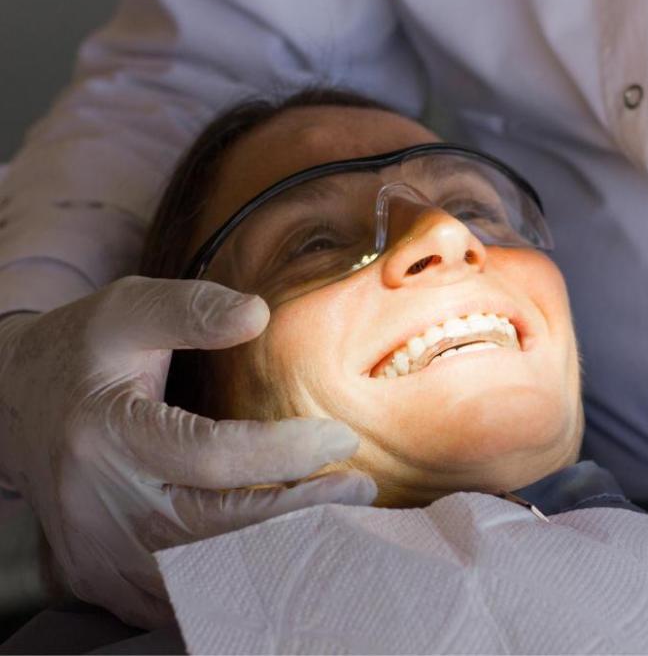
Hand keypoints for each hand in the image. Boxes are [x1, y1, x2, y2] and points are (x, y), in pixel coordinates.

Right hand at [0, 276, 375, 627]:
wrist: (14, 403)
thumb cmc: (82, 352)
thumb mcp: (126, 310)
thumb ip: (190, 309)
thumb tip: (258, 314)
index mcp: (104, 434)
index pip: (211, 457)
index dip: (286, 453)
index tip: (340, 438)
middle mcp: (97, 507)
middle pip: (216, 529)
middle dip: (300, 514)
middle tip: (358, 491)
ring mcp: (97, 553)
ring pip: (204, 573)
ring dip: (277, 551)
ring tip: (337, 520)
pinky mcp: (103, 579)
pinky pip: (183, 593)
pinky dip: (238, 575)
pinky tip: (286, 548)